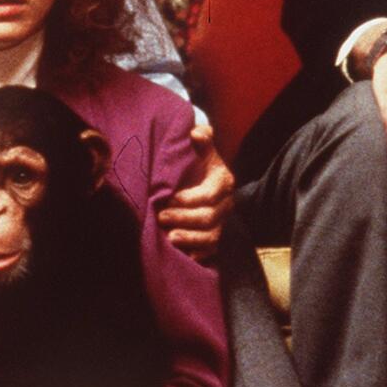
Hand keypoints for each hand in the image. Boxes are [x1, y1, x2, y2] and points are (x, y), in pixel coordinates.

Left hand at [157, 123, 232, 258]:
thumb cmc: (198, 164)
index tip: (168, 197)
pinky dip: (198, 254)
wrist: (203, 181)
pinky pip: (211, 251)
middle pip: (208, 218)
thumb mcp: (201, 150)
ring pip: (211, 237)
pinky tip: (183, 254)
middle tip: (160, 216)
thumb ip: (201, 139)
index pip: (209, 195)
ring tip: (169, 237)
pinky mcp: (215, 238)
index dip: (188, 199)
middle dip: (183, 218)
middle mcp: (226, 205)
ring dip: (190, 238)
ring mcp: (222, 223)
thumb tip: (196, 132)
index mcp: (223, 182)